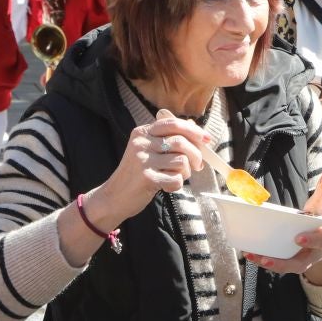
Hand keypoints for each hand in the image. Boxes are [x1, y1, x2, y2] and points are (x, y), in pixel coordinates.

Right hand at [87, 113, 212, 223]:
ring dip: (186, 172)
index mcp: (142, 133)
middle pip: (181, 142)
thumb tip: (193, 124)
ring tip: (177, 177)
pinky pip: (176, 179)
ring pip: (181, 161)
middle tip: (197, 166)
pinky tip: (167, 187)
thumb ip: (168, 138)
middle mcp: (141, 143)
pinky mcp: (147, 178)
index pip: (173, 124)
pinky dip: (177, 185)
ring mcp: (143, 160)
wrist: (114, 196)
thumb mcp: (148, 151)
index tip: (207, 140)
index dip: (194, 131)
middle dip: (196, 155)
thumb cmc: (136, 174)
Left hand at [246, 169, 321, 280]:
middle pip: (300, 262)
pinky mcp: (291, 262)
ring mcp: (303, 260)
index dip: (311, 240)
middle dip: (283, 262)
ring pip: (287, 266)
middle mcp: (315, 253)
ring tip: (253, 255)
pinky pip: (278, 264)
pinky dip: (264, 260)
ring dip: (269, 263)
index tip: (298, 238)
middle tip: (266, 259)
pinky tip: (250, 253)